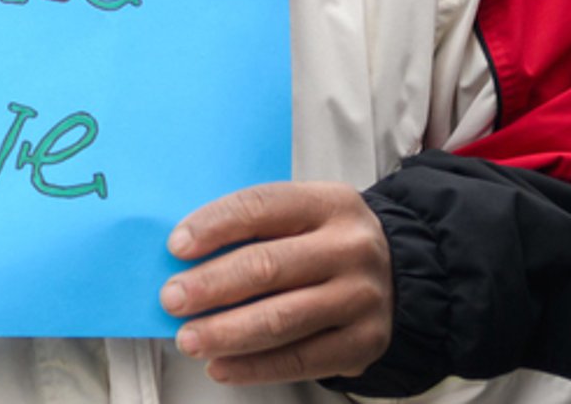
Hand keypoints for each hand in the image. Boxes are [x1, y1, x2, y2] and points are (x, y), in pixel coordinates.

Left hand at [161, 182, 392, 385]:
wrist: (398, 275)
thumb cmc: (325, 242)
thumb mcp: (301, 215)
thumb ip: (252, 228)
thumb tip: (184, 260)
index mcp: (328, 203)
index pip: (261, 207)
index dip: (214, 226)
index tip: (176, 247)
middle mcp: (350, 248)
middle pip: (268, 267)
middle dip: (211, 286)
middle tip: (172, 299)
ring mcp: (361, 298)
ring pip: (282, 319)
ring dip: (226, 333)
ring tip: (189, 339)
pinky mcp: (365, 343)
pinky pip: (301, 359)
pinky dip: (254, 367)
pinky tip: (222, 366)